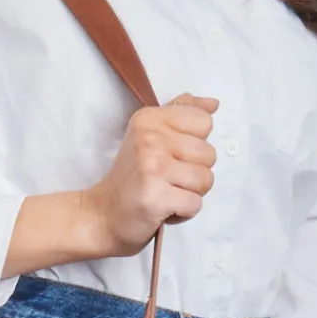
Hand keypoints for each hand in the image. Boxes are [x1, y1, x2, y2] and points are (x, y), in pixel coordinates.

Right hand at [81, 92, 218, 257]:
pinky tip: (164, 208)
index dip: (194, 143)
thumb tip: (213, 103)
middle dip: (194, 172)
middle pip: (209, 154)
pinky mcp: (156, 197)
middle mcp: (149, 138)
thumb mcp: (150, 134)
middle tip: (167, 178)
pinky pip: (195, 204)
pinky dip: (184, 212)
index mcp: (149, 119)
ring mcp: (152, 167)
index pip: (204, 122)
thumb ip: (181, 114)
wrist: (103, 214)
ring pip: (205, 180)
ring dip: (191, 193)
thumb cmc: (131, 176)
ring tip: (167, 192)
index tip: (171, 154)